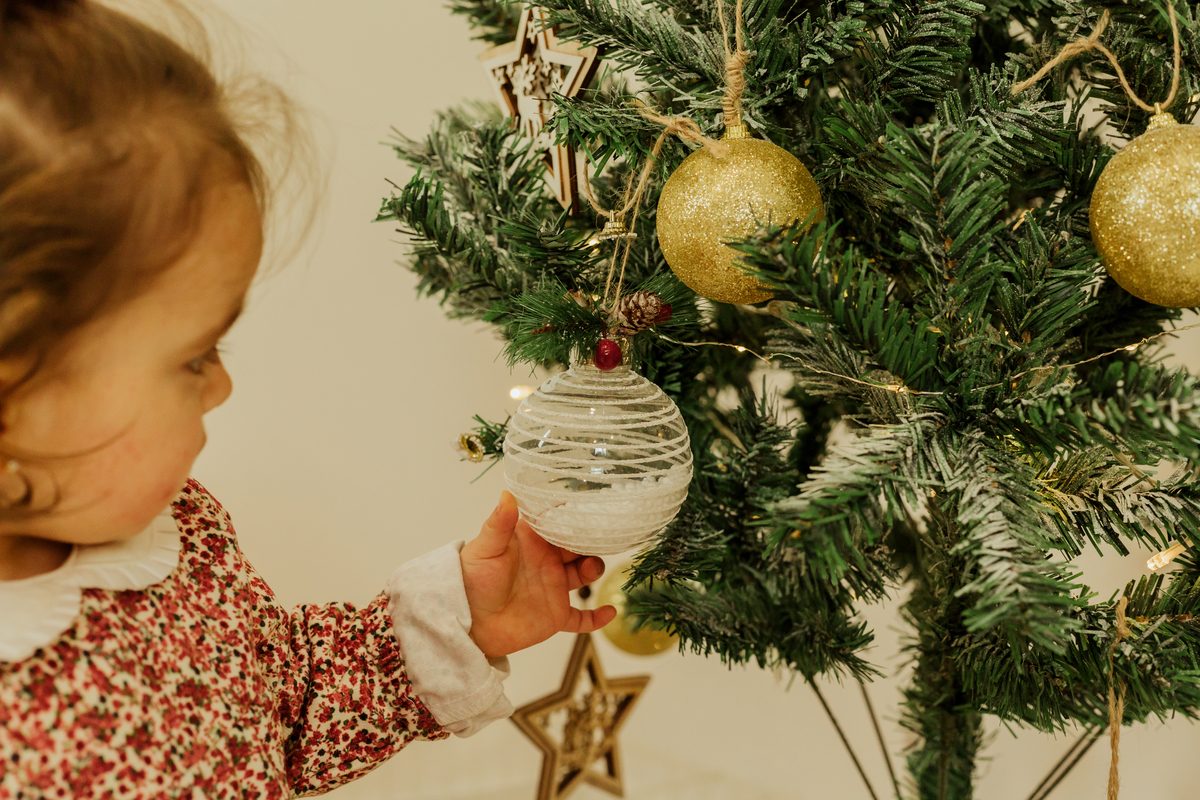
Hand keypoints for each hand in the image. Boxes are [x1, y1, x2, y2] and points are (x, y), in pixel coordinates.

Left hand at [461, 491, 616, 657]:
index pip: (557, 522)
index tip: (591, 507)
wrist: (465, 621)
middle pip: (577, 546)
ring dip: (593, 568)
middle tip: (601, 537)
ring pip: (584, 574)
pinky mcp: (555, 615)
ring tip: (590, 568)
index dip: (574, 515)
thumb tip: (507, 494)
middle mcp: (546, 560)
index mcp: (531, 540)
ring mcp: (552, 587)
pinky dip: (597, 617)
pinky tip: (610, 612)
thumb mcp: (485, 549)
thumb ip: (499, 523)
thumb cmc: (471, 580)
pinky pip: (581, 617)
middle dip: (591, 541)